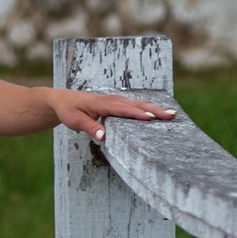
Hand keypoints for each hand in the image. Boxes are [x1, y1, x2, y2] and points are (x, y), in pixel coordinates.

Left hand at [45, 89, 175, 142]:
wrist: (64, 100)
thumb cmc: (69, 111)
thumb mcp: (74, 121)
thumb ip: (89, 128)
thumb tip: (103, 137)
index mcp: (102, 103)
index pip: (122, 109)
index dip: (136, 114)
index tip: (151, 118)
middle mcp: (112, 99)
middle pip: (136, 105)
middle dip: (154, 110)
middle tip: (172, 115)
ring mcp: (117, 100)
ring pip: (139, 104)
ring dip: (155, 109)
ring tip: (172, 115)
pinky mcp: (118, 104)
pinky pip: (135, 106)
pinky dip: (148, 109)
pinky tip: (160, 114)